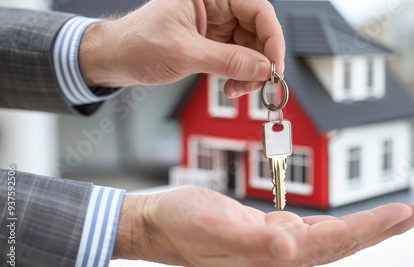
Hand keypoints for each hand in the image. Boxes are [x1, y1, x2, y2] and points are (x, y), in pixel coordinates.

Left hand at [79, 0, 284, 96]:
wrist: (115, 59)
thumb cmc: (137, 43)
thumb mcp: (185, 53)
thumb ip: (228, 60)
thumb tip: (263, 68)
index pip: (257, 9)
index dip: (272, 38)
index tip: (274, 65)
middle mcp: (216, 6)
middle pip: (258, 29)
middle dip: (261, 59)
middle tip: (261, 82)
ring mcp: (215, 25)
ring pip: (250, 47)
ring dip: (251, 71)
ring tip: (239, 89)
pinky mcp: (212, 42)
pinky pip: (237, 57)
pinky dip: (239, 74)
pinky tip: (232, 85)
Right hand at [113, 186, 413, 266]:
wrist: (162, 226)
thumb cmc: (182, 223)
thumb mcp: (213, 224)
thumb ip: (253, 237)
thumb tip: (290, 243)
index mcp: (274, 255)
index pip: (337, 239)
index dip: (372, 226)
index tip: (405, 212)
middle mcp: (282, 257)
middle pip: (345, 242)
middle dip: (384, 228)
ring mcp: (277, 249)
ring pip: (335, 238)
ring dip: (367, 227)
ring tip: (396, 216)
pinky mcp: (270, 237)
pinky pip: (316, 233)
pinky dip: (340, 226)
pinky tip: (349, 223)